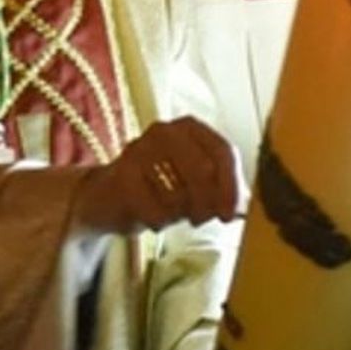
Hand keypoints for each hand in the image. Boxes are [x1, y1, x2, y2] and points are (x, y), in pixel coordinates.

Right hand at [76, 117, 244, 233]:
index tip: (230, 214)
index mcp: (190, 128)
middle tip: (202, 219)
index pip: (223, 151)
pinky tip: (154, 217)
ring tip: (174, 214)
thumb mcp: (196, 184)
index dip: (231, 185)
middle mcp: (165, 131)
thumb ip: (221, 188)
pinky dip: (159, 222)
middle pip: (203, 170)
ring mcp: (140, 149)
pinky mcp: (121, 175)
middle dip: (208, 203)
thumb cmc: (161, 188)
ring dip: (181, 214)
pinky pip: (154, 209)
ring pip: (178, 193)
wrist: (108, 197)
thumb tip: (242, 206)